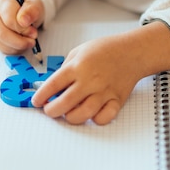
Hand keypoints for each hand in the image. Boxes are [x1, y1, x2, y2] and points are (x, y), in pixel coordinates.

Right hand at [0, 0, 44, 54]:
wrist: (24, 10)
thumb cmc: (28, 7)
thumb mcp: (35, 4)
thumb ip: (32, 10)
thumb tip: (23, 21)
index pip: (9, 20)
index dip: (23, 30)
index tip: (33, 32)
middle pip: (2, 33)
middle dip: (20, 41)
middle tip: (32, 41)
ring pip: (1, 42)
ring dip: (18, 46)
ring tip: (28, 41)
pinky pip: (1, 48)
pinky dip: (14, 50)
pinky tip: (21, 44)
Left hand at [31, 21, 169, 124]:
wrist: (132, 52)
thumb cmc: (106, 50)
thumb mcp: (79, 51)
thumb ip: (65, 69)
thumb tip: (52, 87)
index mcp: (78, 66)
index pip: (53, 85)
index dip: (41, 96)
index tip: (37, 101)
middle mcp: (90, 80)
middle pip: (65, 103)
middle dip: (52, 110)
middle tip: (49, 110)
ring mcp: (104, 91)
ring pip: (84, 113)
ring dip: (71, 117)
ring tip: (67, 114)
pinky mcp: (116, 100)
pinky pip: (105, 117)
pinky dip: (95, 120)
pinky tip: (90, 114)